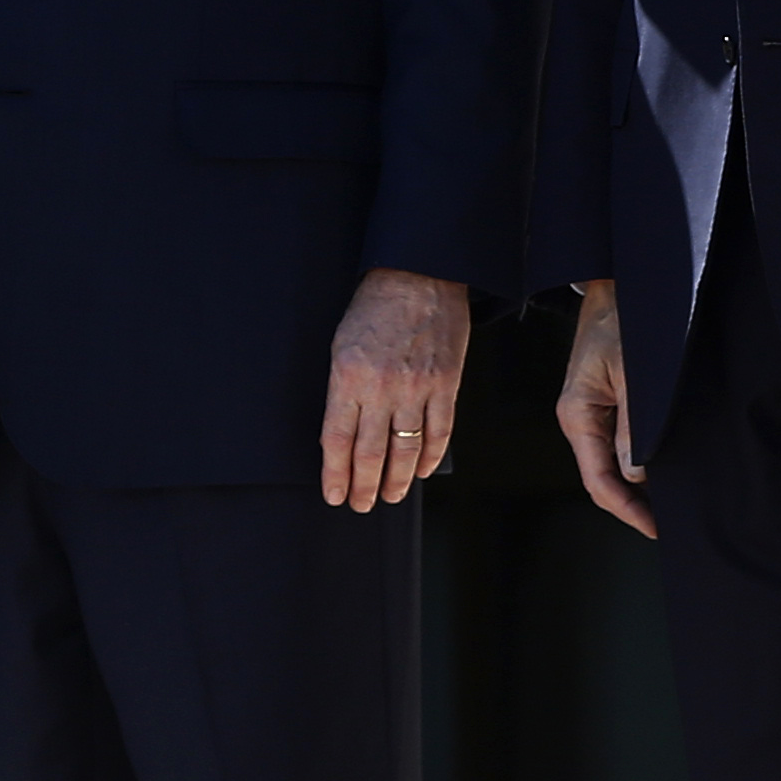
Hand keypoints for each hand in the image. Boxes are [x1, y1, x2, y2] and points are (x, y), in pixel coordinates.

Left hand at [324, 267, 470, 512]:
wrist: (419, 275)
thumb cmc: (374, 308)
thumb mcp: (342, 346)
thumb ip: (342, 391)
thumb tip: (341, 437)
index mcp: (348, 377)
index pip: (337, 441)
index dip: (335, 475)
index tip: (335, 495)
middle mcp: (381, 387)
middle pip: (370, 453)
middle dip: (364, 486)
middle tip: (361, 505)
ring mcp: (417, 387)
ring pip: (405, 450)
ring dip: (396, 480)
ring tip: (390, 496)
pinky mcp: (446, 384)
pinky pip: (438, 431)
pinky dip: (428, 456)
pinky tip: (420, 470)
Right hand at [556, 277, 657, 539]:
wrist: (618, 284)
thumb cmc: (623, 319)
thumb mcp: (634, 374)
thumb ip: (634, 425)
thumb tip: (637, 474)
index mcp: (577, 414)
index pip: (598, 480)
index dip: (626, 510)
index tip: (654, 528)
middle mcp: (579, 419)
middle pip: (604, 478)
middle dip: (634, 504)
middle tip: (670, 524)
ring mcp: (591, 412)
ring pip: (613, 463)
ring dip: (638, 485)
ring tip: (671, 504)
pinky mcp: (605, 403)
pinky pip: (620, 443)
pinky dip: (640, 461)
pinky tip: (662, 471)